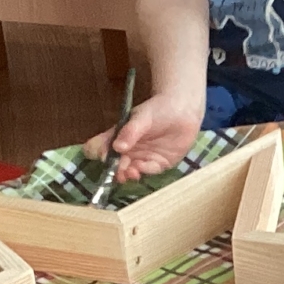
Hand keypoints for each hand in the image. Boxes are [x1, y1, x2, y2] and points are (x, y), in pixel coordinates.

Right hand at [87, 92, 201, 183]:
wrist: (184, 110)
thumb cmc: (159, 109)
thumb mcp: (142, 117)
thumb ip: (130, 131)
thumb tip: (117, 147)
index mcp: (119, 137)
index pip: (102, 147)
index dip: (100, 153)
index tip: (103, 156)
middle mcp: (129, 150)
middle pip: (116, 164)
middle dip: (116, 169)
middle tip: (119, 171)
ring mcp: (143, 158)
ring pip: (131, 170)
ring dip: (128, 173)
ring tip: (130, 172)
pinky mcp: (158, 163)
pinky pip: (149, 170)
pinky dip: (145, 171)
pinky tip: (143, 167)